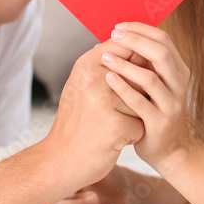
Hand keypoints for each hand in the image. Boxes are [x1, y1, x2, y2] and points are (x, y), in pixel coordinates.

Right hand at [43, 43, 144, 186]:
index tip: (137, 73)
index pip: (124, 44)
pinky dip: (132, 135)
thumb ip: (105, 64)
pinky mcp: (117, 125)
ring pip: (142, 101)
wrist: (60, 159)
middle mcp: (95, 78)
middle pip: (139, 75)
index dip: (137, 58)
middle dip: (137, 94)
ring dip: (134, 115)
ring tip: (112, 124)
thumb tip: (130, 44)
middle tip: (115, 109)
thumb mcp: (82, 84)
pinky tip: (114, 139)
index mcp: (87, 64)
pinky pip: (141, 124)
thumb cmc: (76, 122)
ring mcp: (105, 101)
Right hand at [53, 165, 136, 203]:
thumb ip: (86, 163)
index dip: (62, 191)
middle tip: (94, 197)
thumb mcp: (100, 165)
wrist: (125, 191)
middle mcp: (66, 195)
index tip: (77, 190)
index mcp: (66, 179)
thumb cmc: (112, 176)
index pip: (52, 188)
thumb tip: (75, 155)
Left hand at [102, 22, 195, 168]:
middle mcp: (179, 84)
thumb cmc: (154, 111)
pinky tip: (108, 79)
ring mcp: (171, 104)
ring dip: (125, 65)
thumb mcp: (154, 84)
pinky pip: (140, 103)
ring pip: (150, 78)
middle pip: (161, 53)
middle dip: (135, 40)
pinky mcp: (159, 122)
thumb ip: (144, 63)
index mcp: (177, 70)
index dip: (140, 29)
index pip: (163, 39)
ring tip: (104, 57)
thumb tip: (117, 36)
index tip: (119, 26)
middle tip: (113, 35)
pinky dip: (122, 89)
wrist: (168, 149)